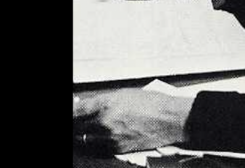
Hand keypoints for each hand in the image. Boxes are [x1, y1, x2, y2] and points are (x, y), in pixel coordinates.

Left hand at [73, 89, 194, 153]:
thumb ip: (103, 102)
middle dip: (76, 125)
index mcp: (106, 104)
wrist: (171, 119)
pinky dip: (96, 143)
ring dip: (84, 135)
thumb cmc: (153, 104)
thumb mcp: (125, 94)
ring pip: (84, 140)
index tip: (74, 113)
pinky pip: (97, 148)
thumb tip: (87, 106)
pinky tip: (100, 138)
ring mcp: (110, 137)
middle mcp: (104, 121)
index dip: (73, 113)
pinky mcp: (117, 148)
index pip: (75, 112)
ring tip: (88, 131)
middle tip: (79, 122)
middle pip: (77, 128)